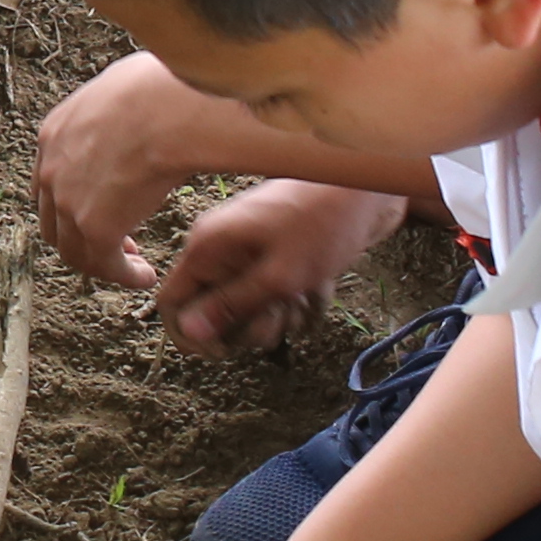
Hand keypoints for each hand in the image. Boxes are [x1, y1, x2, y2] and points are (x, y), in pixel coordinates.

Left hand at [34, 52, 243, 288]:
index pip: (51, 181)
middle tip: (119, 245)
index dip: (74, 202)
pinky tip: (144, 276)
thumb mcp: (122, 86)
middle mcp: (51, 168)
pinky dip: (122, 275)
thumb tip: (143, 102)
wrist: (169, 108)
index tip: (103, 209)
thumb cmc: (162, 87)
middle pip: (55, 220)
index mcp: (56, 132)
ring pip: (74, 249)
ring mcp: (66, 199)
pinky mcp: (94, 227)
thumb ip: (119, 107)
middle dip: (84, 237)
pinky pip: (103, 264)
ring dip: (103, 263)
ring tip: (134, 269)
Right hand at [149, 180, 409, 353]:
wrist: (368, 189)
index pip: (172, 302)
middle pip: (217, 313)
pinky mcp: (280, 258)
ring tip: (306, 296)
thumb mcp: (278, 276)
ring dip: (283, 317)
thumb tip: (189, 332)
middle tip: (281, 313)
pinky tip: (320, 289)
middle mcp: (223, 250)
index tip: (226, 351)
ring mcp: (251, 253)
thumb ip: (231, 305)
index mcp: (209, 247)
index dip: (192, 334)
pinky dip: (301, 302)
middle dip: (251, 325)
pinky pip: (279, 297)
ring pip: (252, 309)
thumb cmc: (323, 225)